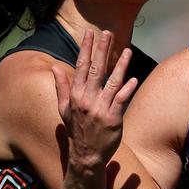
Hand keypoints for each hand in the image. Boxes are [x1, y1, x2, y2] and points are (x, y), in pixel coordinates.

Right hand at [52, 30, 137, 171]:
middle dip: (102, 50)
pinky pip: (121, 100)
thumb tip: (54, 68)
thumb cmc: (77, 130)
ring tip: (127, 51)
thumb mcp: (64, 109)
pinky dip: (127, 89)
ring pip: (111, 83)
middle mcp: (87, 100)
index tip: (90, 34)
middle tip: (108, 33)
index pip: (81, 67)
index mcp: (76, 95)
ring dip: (120, 66)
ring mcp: (100, 109)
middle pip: (96, 70)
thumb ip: (61, 87)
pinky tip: (133, 78)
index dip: (86, 49)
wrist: (86, 156)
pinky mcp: (112, 119)